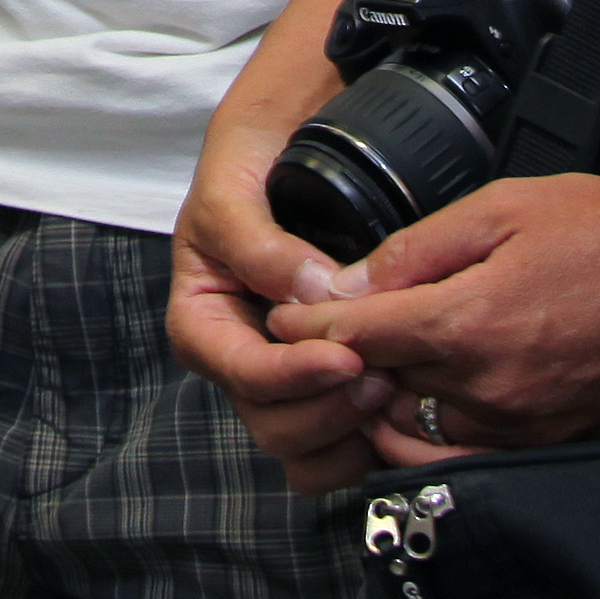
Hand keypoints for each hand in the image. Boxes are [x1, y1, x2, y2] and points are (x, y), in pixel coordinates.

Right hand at [163, 63, 384, 486]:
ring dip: (349, 432)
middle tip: (382, 375)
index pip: (242, 374)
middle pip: (273, 426)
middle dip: (327, 411)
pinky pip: (339, 445)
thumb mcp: (231, 190)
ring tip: (392, 386)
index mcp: (202, 325)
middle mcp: (239, 363)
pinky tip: (397, 403)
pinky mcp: (323, 387)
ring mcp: (283, 380)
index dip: (292, 376)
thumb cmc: (245, 165)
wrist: (282, 147)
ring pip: (305, 451)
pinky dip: (367, 441)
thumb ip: (260, 243)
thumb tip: (312, 292)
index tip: (347, 357)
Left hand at [277, 161, 599, 481]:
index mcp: (468, 324)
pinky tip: (430, 398)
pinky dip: (434, 435)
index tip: (284, 315)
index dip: (308, 325)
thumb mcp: (505, 209)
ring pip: (416, 433)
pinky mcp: (551, 447)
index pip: (354, 338)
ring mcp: (522, 429)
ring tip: (375, 367)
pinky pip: (467, 457)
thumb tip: (351, 281)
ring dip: (385, 404)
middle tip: (323, 340)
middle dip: (342, 366)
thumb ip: (419, 248)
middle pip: (377, 391)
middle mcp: (489, 392)